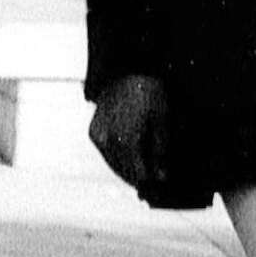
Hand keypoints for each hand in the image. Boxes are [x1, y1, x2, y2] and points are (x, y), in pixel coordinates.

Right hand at [89, 74, 170, 195]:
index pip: (138, 174)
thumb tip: (160, 177)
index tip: (157, 184)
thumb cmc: (149, 94)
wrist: (127, 72)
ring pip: (113, 164)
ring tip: (140, 172)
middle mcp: (110, 141)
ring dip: (126, 170)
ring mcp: (99, 137)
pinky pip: (106, 153)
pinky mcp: (94, 132)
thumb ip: (159, 152)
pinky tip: (127, 158)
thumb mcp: (161, 122)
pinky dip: (116, 158)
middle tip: (150, 184)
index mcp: (128, 141)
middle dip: (138, 178)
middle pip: (125, 171)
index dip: (149, 181)